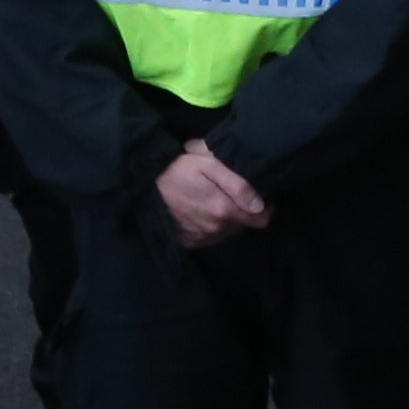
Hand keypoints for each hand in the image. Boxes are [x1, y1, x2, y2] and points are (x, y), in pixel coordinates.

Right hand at [156, 140, 273, 250]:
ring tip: (216, 200)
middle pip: (244, 226)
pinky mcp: (188, 242)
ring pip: (227, 232)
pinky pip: (210, 238)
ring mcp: (201, 238)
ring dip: (228, 220)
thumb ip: (238, 185)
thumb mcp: (210, 165)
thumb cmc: (178, 169)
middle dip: (245, 212)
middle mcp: (214, 229)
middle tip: (233, 194)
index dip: (265, 208)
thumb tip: (260, 205)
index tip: (262, 197)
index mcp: (223, 210)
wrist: (143, 185)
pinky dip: (211, 227)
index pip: (261, 220)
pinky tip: (201, 211)